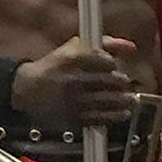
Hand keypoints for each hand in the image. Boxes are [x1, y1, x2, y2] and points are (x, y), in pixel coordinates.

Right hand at [11, 36, 136, 126]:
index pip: (106, 61)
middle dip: (121, 82)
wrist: (29, 90)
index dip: (113, 64)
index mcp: (72, 58)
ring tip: (130, 99)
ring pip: (109, 100)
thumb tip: (132, 47)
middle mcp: (74, 79)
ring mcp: (74, 100)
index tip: (113, 66)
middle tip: (124, 83)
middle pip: (111, 81)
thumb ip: (105, 44)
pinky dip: (116, 116)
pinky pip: (102, 117)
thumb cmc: (56, 66)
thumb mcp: (74, 48)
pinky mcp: (75, 117)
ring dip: (124, 100)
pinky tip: (123, 113)